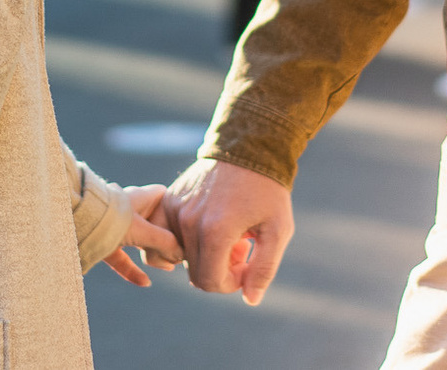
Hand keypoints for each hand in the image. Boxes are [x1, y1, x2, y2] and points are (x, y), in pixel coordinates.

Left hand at [99, 184, 183, 286]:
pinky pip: (122, 258)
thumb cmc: (110, 218)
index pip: (163, 195)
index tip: (188, 221)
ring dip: (152, 253)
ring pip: (139, 240)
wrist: (74, 221)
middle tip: (181, 251)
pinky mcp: (104, 244)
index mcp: (140, 198)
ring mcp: (115, 227)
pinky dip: (132, 270)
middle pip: (153, 221)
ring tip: (167, 267)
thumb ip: (165, 242)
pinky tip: (145, 283)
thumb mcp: (143, 230)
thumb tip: (182, 254)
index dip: (176, 205)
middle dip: (167, 237)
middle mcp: (128, 210)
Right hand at [164, 157, 293, 304]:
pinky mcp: (169, 200)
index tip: (247, 263)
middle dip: (220, 269)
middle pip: (195, 273)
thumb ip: (263, 269)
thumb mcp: (278, 230)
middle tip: (241, 247)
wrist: (248, 146)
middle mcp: (188, 221)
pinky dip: (186, 241)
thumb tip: (250, 299)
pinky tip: (209, 228)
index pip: (209, 282)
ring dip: (204, 255)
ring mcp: (175, 209)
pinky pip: (167, 235)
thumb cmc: (267, 190)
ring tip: (227, 236)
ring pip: (180, 256)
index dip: (230, 284)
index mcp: (215, 231)